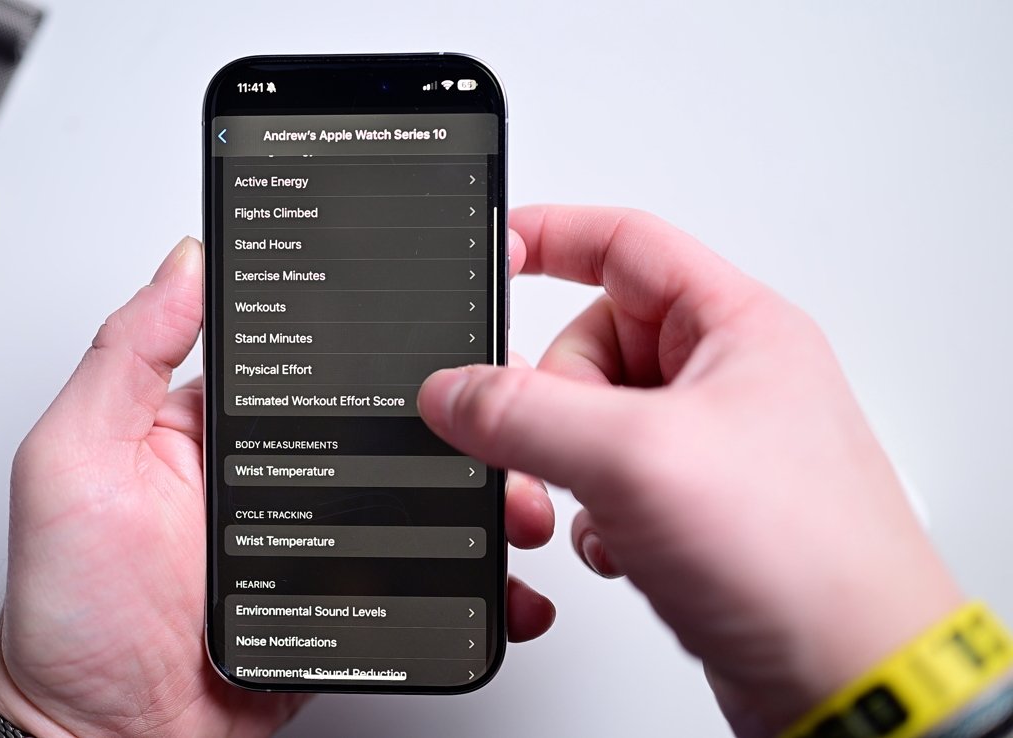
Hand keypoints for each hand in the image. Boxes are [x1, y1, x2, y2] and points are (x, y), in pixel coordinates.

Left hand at [0, 236, 557, 737]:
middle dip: (459, 422)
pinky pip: (418, 577)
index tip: (445, 329)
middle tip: (502, 428)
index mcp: (218, 424)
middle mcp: (274, 472)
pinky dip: (468, 580)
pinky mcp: (342, 599)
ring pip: (419, 499)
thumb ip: (126, 355)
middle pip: (387, 425)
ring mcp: (315, 538)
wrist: (105, 734)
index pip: (316, 356)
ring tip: (517, 503)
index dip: (382, 339)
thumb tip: (187, 262)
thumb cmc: (71, 607)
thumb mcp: (72, 458)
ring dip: (479, 497)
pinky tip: (499, 577)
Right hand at [417, 206, 963, 736]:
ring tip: (594, 507)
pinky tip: (619, 545)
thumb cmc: (803, 558)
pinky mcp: (687, 509)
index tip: (491, 254)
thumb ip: (524, 412)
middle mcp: (722, 379)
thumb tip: (453, 391)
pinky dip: (590, 515)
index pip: (624, 243)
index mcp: (734, 327)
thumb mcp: (636, 460)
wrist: (844, 678)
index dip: (551, 237)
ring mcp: (704, 447)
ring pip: (585, 423)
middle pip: (588, 347)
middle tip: (561, 447)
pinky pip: (601, 482)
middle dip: (551, 403)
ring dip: (564, 468)